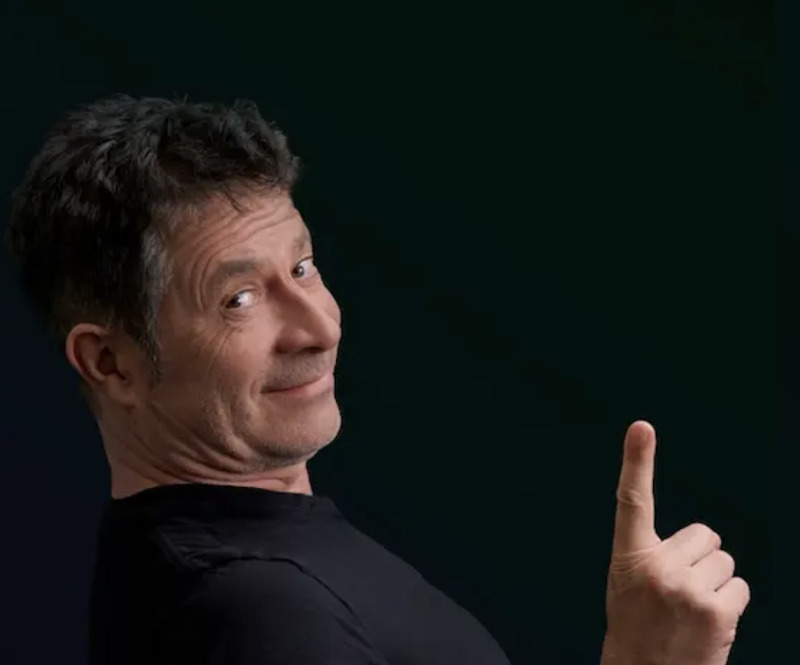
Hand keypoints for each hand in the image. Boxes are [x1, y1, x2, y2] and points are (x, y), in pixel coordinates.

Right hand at [601, 421, 750, 664]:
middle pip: (705, 535)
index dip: (637, 461)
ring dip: (715, 583)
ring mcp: (686, 588)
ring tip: (692, 611)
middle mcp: (656, 566)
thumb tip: (704, 543)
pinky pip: (739, 587)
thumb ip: (656, 555)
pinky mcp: (716, 610)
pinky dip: (729, 604)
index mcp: (628, 556)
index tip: (641, 427)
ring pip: (725, 562)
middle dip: (700, 558)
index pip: (632, 500)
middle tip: (680, 590)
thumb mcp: (629, 583)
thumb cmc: (637, 627)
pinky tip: (708, 625)